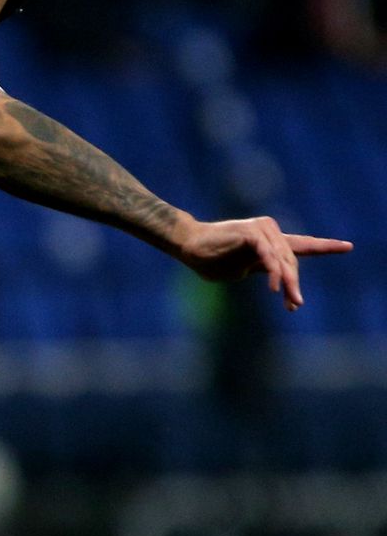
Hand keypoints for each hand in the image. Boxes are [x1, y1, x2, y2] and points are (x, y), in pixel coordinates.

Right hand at [168, 214, 349, 311]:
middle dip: (295, 284)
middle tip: (296, 305)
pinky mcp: (251, 233)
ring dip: (288, 282)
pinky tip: (275, 288)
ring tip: (290, 302)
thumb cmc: (209, 258)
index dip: (325, 247)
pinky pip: (269, 256)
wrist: (187, 245)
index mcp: (269, 242)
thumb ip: (260, 271)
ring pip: (283, 259)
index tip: (347, 247)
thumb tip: (275, 280)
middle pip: (292, 260)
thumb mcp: (239, 270)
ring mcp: (262, 230)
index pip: (302, 245)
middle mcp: (270, 232)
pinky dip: (274, 272)